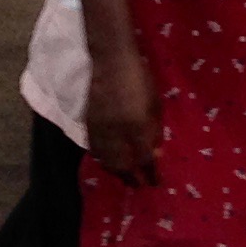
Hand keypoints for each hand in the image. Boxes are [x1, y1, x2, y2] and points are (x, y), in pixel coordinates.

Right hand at [85, 51, 161, 187]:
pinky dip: (103, 160)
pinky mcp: (89, 124)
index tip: (156, 182)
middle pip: (123, 166)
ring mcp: (101, 129)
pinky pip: (95, 150)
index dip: (151, 173)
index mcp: (137, 126)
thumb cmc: (140, 78)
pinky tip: (109, 162)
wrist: (111, 61)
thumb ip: (155, 130)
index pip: (145, 159)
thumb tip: (155, 153)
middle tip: (140, 185)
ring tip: (125, 177)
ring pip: (106, 160)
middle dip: (132, 179)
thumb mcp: (156, 103)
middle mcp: (117, 132)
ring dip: (117, 173)